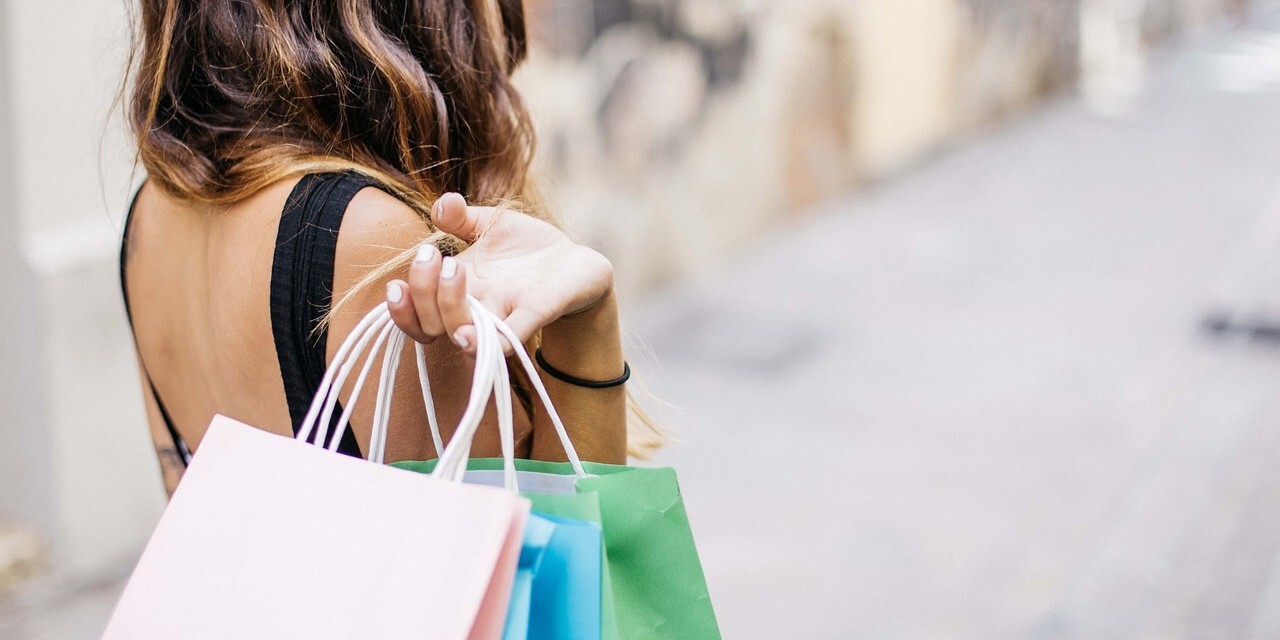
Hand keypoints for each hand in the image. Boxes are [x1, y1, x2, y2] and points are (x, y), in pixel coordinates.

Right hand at [384, 193, 615, 353]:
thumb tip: (442, 204)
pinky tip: (469, 336)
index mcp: (457, 289)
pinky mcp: (534, 316)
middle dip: (423, 291)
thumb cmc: (527, 249)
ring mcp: (502, 315)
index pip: (415, 313)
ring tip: (454, 269)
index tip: (397, 285)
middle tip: (435, 256)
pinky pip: (506, 340)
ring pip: (462, 333)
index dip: (399, 308)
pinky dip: (488, 342)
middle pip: (431, 323)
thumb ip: (461, 217)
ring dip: (448, 306)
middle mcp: (474, 309)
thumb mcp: (491, 225)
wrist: (575, 263)